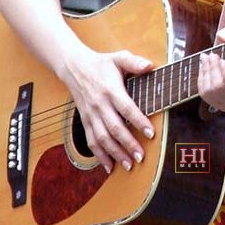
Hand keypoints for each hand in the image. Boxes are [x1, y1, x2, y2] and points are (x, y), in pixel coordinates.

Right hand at [62, 48, 155, 173]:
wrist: (74, 67)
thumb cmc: (101, 63)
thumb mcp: (118, 57)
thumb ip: (134, 62)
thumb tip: (151, 65)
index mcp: (110, 89)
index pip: (126, 108)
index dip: (138, 121)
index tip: (151, 133)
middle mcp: (100, 104)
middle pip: (114, 128)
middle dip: (128, 144)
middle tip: (141, 157)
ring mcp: (91, 115)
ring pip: (102, 138)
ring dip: (115, 154)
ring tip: (129, 165)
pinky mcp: (85, 121)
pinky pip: (91, 142)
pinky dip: (99, 156)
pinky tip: (109, 167)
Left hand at [198, 24, 224, 112]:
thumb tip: (221, 37)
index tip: (222, 60)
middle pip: (222, 88)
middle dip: (212, 69)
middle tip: (211, 55)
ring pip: (212, 93)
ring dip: (206, 72)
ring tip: (206, 59)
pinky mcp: (220, 104)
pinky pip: (205, 95)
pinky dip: (202, 79)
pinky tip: (204, 68)